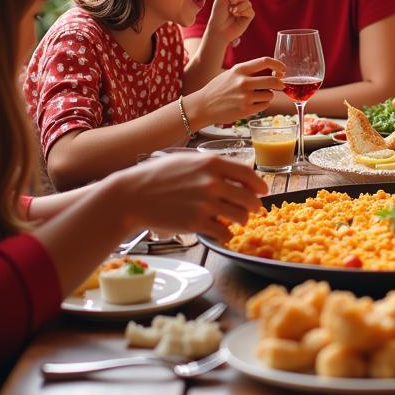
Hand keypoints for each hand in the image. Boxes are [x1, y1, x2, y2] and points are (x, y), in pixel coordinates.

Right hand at [114, 151, 266, 239]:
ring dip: (241, 220)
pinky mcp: (197, 223)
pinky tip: (222, 232)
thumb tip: (235, 175)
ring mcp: (206, 203)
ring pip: (241, 216)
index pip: (249, 175)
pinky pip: (224, 232)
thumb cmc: (157, 177)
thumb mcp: (187, 161)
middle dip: (254, 206)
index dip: (259, 186)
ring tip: (235, 221)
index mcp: (213, 163)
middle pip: (249, 198)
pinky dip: (227, 234)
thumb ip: (212, 166)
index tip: (262, 192)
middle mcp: (213, 182)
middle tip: (252, 211)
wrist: (132, 196)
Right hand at [194, 56, 284, 124]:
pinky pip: (264, 106)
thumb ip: (249, 71)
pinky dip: (262, 105)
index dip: (278, 65)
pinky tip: (252, 104)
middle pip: (273, 81)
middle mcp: (243, 82)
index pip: (265, 61)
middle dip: (280, 84)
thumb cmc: (218, 89)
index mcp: (240, 69)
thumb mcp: (231, 74)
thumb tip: (273, 71)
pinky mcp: (246, 110)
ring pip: (270, 95)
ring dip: (268, 95)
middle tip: (281, 85)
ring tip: (257, 96)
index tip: (283, 69)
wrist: (203, 106)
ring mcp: (245, 97)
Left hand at [206, 0, 253, 46]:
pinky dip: (242, 12)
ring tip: (231, 12)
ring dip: (237, 6)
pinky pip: (249, 9)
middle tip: (229, 4)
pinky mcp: (249, 15)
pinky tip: (236, 16)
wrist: (219, 30)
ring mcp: (245, 6)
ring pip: (246, 1)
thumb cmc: (218, 14)